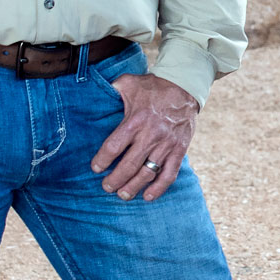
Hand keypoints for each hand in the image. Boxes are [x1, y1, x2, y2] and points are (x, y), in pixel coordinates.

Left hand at [94, 72, 198, 198]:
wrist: (185, 87)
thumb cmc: (153, 87)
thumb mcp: (129, 83)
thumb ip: (112, 89)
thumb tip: (93, 92)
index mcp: (135, 121)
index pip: (113, 147)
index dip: (102, 161)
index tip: (96, 168)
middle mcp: (150, 135)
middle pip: (129, 165)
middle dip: (115, 180)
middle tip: (106, 187)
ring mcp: (166, 144)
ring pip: (147, 173)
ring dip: (133, 187)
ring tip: (122, 195)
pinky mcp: (179, 149)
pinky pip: (169, 173)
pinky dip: (159, 188)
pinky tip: (148, 196)